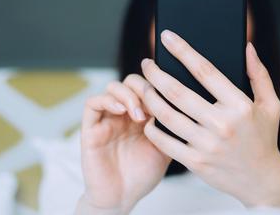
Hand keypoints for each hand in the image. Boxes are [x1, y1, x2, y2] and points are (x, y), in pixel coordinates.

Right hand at [76, 75, 170, 214]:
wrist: (122, 197)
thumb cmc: (142, 174)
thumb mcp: (166, 147)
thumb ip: (172, 126)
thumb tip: (188, 107)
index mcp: (143, 115)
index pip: (149, 86)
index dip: (158, 87)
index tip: (169, 101)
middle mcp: (124, 113)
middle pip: (131, 81)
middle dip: (144, 88)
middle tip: (153, 105)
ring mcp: (107, 119)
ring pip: (113, 87)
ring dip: (128, 95)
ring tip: (138, 114)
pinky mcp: (90, 128)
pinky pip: (92, 103)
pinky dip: (107, 101)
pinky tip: (121, 110)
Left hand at [140, 29, 279, 213]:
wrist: (261, 181)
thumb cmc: (264, 138)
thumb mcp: (270, 104)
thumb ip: (259, 74)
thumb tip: (247, 47)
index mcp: (239, 106)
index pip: (205, 71)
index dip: (183, 50)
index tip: (167, 37)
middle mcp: (222, 124)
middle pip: (178, 92)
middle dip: (156, 74)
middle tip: (146, 63)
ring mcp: (207, 145)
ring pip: (167, 115)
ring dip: (149, 97)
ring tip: (143, 87)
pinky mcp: (196, 162)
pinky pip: (165, 142)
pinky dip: (152, 128)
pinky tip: (147, 117)